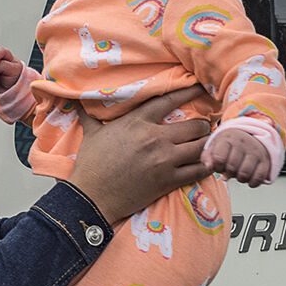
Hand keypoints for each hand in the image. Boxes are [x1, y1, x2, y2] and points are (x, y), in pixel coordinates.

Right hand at [70, 87, 210, 220]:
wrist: (92, 197)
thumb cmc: (90, 166)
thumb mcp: (91, 134)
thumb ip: (90, 116)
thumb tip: (76, 101)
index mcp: (137, 122)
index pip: (170, 100)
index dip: (190, 92)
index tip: (201, 88)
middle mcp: (155, 138)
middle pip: (195, 125)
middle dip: (204, 126)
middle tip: (206, 127)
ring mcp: (164, 160)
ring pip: (201, 146)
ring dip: (208, 144)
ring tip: (210, 144)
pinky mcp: (168, 180)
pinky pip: (198, 170)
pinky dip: (207, 165)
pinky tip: (210, 163)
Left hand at [201, 128, 274, 186]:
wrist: (250, 136)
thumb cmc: (228, 146)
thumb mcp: (215, 147)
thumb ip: (207, 157)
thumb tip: (209, 166)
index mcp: (228, 139)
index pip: (219, 157)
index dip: (217, 166)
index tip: (218, 166)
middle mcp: (243, 144)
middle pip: (232, 167)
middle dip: (228, 173)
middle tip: (229, 170)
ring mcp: (256, 152)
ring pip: (245, 173)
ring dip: (239, 179)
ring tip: (238, 174)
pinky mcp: (265, 161)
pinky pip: (259, 177)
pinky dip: (252, 182)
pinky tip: (248, 179)